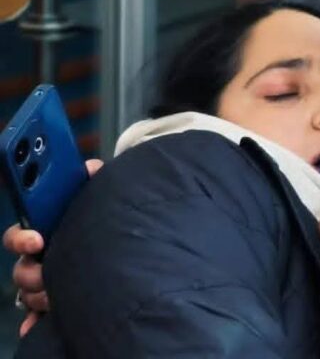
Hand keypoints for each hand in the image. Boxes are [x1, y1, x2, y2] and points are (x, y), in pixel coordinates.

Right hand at [3, 158, 102, 335]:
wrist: (127, 239)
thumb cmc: (104, 215)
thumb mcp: (98, 194)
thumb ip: (92, 178)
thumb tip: (90, 168)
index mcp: (46, 230)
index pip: (18, 235)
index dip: (22, 238)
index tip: (37, 241)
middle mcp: (43, 257)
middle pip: (22, 270)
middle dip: (32, 274)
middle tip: (49, 275)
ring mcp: (49, 281)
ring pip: (31, 294)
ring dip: (44, 296)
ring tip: (65, 294)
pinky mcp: (59, 302)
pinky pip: (39, 317)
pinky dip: (37, 321)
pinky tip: (40, 324)